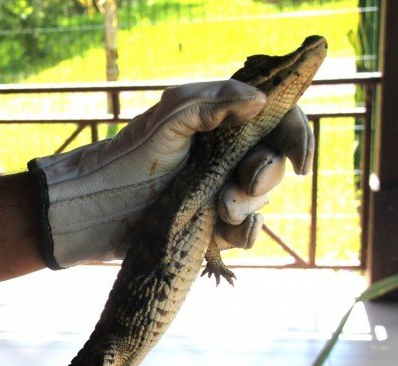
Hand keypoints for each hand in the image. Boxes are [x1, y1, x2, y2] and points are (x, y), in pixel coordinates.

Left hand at [28, 80, 313, 267]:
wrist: (99, 207)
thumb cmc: (131, 156)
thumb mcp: (170, 117)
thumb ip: (214, 102)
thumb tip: (261, 100)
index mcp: (219, 125)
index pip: (274, 122)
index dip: (295, 136)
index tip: (299, 158)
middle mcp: (223, 159)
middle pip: (272, 164)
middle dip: (264, 175)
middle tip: (241, 185)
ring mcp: (216, 194)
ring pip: (260, 201)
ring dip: (248, 206)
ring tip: (220, 208)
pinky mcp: (208, 227)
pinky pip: (243, 234)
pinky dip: (243, 234)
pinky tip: (225, 230)